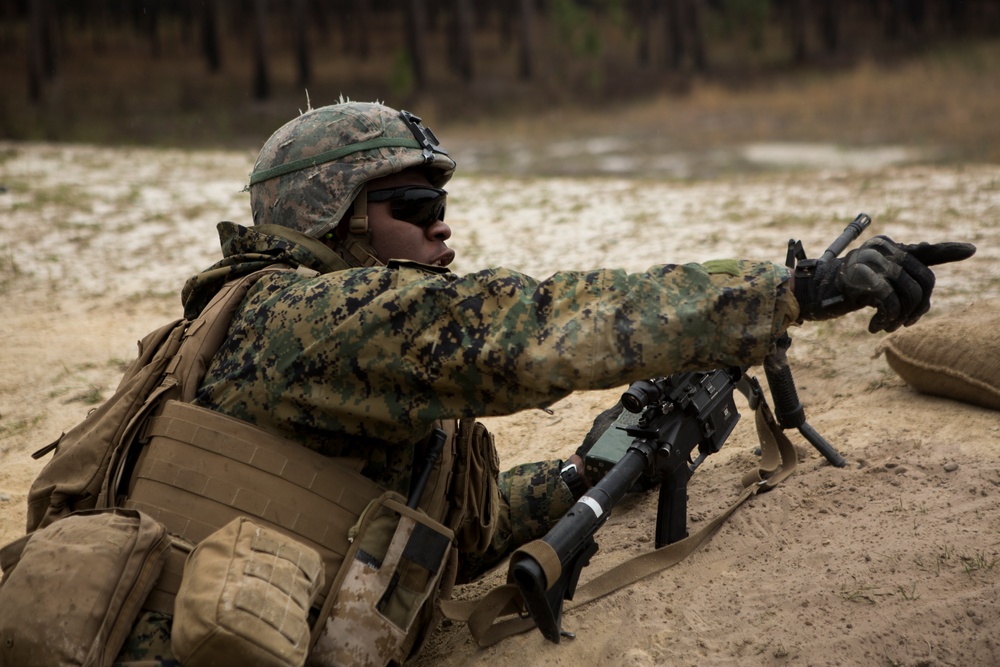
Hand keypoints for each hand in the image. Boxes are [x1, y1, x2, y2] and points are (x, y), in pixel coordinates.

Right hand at [793, 235, 975, 332]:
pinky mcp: (862, 277)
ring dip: (902, 317)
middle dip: (920, 307)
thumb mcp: (871, 282)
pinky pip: (891, 302)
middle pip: (924, 280)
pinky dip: (887, 319)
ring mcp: (872, 261)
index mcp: (887, 247)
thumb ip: (895, 280)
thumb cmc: (838, 290)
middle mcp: (882, 249)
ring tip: (887, 326)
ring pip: (910, 294)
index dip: (948, 251)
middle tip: (905, 322)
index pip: (925, 250)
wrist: (806, 293)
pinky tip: (873, 327)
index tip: (971, 250)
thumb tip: (923, 292)